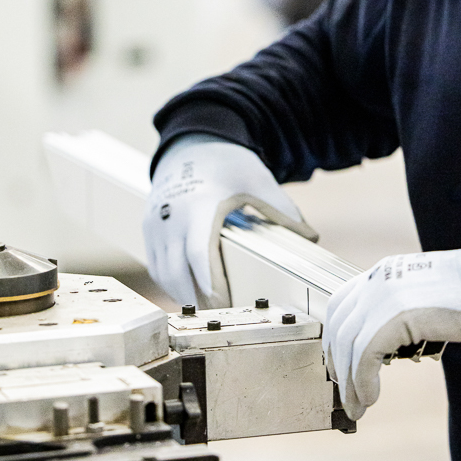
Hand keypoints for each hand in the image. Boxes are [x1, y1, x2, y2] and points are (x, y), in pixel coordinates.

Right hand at [144, 135, 316, 306]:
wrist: (190, 144)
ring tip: (208, 309)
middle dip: (197, 297)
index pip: (198, 252)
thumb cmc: (225, 163)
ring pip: (163, 273)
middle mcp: (171, 217)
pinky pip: (156, 265)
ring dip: (182, 293)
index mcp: (199, 206)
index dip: (207, 281)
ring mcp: (155, 223)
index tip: (220, 302)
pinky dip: (171, 282)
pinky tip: (191, 291)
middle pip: (176, 271)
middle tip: (221, 316)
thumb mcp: (257, 180)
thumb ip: (281, 210)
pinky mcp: (148, 228)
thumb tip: (311, 237)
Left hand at [323, 233, 460, 419]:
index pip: (341, 306)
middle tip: (345, 394)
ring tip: (357, 407)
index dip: (335, 340)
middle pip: (338, 327)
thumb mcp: (427, 296)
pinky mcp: (397, 315)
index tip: (340, 367)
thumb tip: (388, 342)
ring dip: (349, 382)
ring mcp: (385, 294)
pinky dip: (362, 381)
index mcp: (384, 272)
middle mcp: (378, 279)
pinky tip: (370, 398)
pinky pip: (365, 354)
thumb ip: (402, 311)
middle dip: (338, 365)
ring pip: (348, 344)